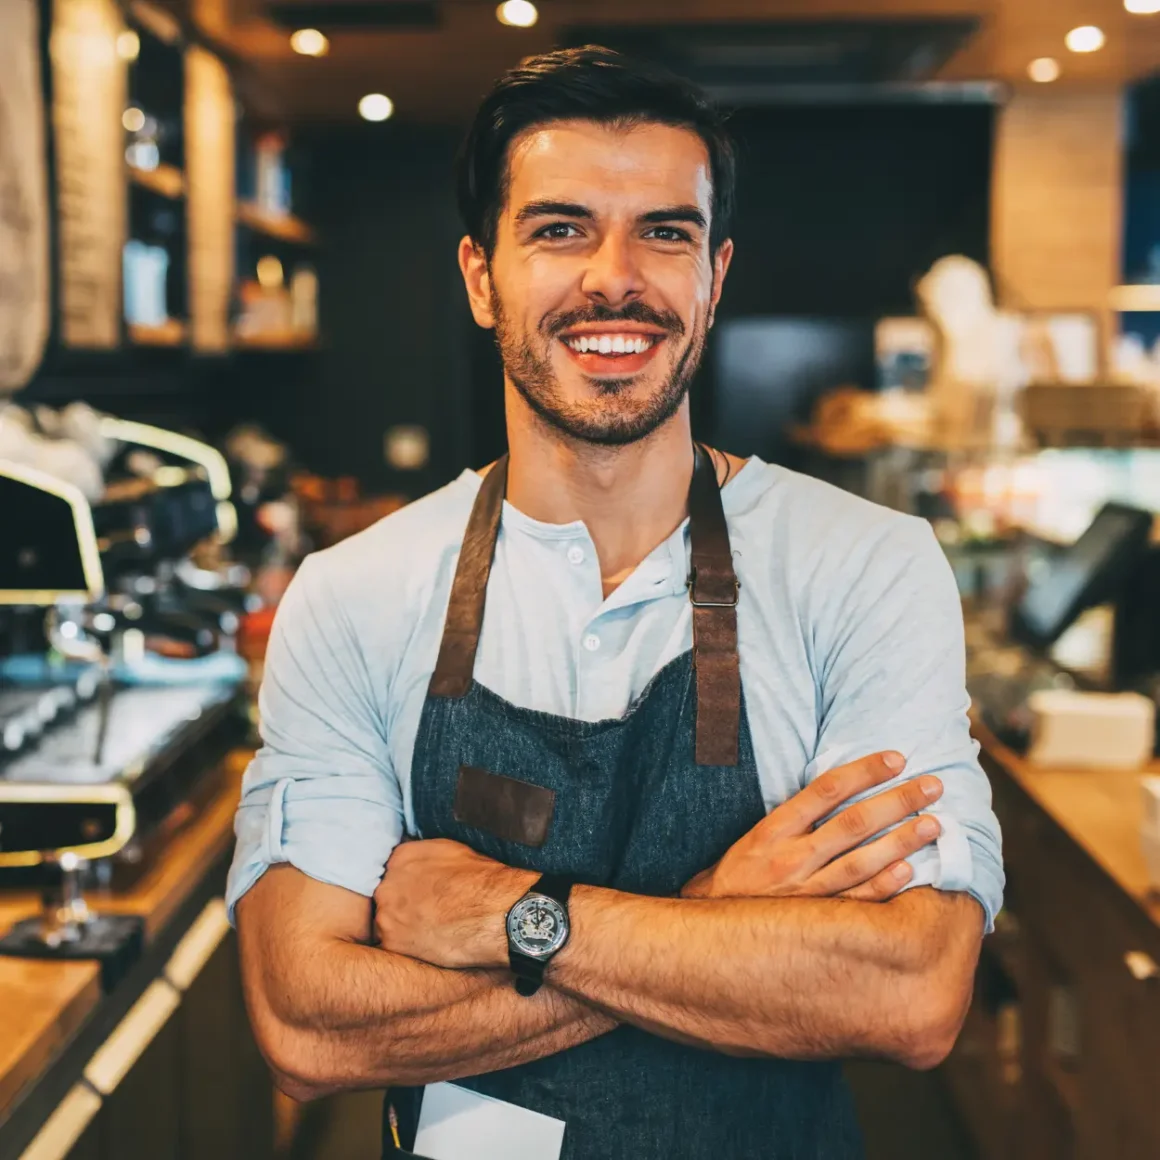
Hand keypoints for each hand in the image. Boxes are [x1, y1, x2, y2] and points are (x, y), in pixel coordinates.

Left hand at [374, 839, 535, 970]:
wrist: (496, 913)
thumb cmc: (482, 882)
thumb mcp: (452, 850)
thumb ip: (425, 855)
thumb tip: (421, 864)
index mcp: (401, 857)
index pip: (392, 870)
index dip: (407, 884)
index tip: (418, 894)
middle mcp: (387, 884)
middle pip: (385, 897)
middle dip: (402, 905)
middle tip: (425, 914)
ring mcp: (387, 914)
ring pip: (386, 923)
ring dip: (403, 928)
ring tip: (430, 931)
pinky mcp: (393, 943)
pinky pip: (392, 947)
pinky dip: (408, 948)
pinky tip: (429, 945)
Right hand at [681, 752, 941, 901]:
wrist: (712, 934)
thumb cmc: (738, 878)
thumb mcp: (754, 837)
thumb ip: (794, 817)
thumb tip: (841, 789)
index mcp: (774, 829)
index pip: (826, 789)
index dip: (864, 771)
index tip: (897, 758)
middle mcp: (791, 857)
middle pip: (854, 822)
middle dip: (898, 801)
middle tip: (933, 786)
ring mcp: (806, 891)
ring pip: (862, 861)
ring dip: (902, 840)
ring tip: (935, 824)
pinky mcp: (816, 922)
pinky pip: (857, 902)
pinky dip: (884, 885)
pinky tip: (909, 870)